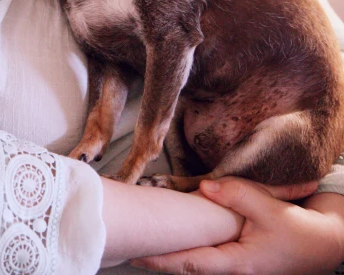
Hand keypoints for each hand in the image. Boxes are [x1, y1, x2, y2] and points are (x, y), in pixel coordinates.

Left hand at [129, 177, 343, 273]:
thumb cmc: (298, 231)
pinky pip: (208, 252)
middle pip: (187, 265)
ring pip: (196, 259)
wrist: (323, 242)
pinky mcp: (237, 256)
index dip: (162, 260)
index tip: (136, 255)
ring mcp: (234, 265)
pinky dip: (190, 244)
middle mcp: (231, 269)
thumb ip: (236, 195)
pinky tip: (176, 233)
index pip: (191, 264)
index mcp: (237, 263)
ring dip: (173, 250)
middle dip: (159, 256)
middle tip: (130, 245)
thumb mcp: (269, 208)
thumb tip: (204, 188)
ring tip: (146, 238)